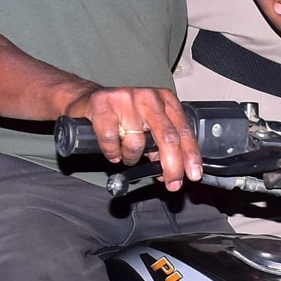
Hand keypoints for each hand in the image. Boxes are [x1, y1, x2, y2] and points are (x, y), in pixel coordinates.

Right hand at [62, 83, 202, 189]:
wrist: (87, 100)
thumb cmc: (122, 115)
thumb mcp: (148, 125)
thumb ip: (161, 145)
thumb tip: (169, 171)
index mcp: (165, 100)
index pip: (183, 130)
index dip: (190, 155)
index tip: (193, 174)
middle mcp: (148, 97)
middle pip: (167, 136)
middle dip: (172, 165)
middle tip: (172, 184)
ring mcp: (126, 99)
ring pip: (137, 142)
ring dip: (132, 158)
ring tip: (126, 154)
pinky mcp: (103, 105)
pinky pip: (111, 140)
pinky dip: (112, 152)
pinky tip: (113, 151)